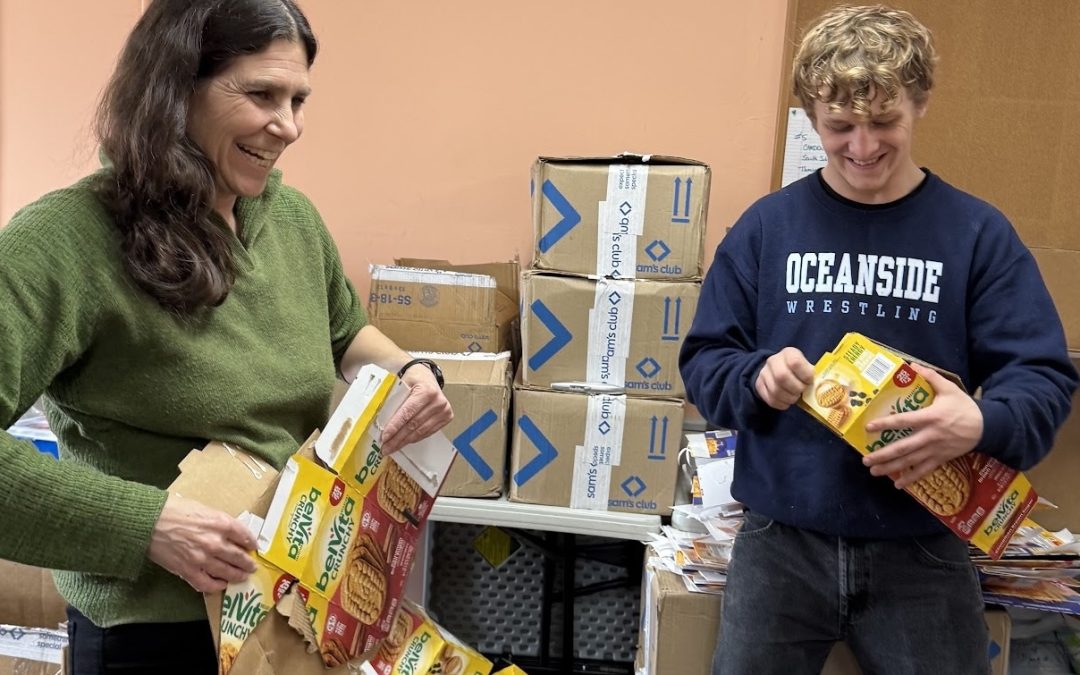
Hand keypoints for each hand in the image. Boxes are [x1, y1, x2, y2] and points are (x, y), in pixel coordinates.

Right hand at [148, 493, 257, 592]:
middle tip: (251, 566)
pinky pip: (207, 584)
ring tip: (242, 576)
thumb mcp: (203, 509)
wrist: (149, 521)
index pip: (244, 536)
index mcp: (221, 523)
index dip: (251, 543)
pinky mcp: (188, 571)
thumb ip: (218, 522)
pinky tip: (221, 585)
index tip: (253, 547)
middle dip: (247, 563)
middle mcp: (215, 542)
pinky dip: (216, 586)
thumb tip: (230, 532)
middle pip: (239, 557)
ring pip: (227, 572)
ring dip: (237, 576)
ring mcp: (202, 559)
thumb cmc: (174, 510)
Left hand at [380, 365, 452, 453]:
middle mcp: (438, 402)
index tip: (384, 437)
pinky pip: (428, 432)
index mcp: (426, 391)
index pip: (407, 413)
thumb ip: (393, 401)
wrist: (427, 376)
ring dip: (405, 441)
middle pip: (414, 425)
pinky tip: (405, 442)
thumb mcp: (400, 384)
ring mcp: (444, 410)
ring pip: (420, 431)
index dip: (395, 426)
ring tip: (392, 448)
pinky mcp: (446, 417)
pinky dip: (415, 438)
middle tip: (385, 448)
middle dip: (398, 438)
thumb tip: (380, 422)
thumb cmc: (412, 379)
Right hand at [755, 347, 814, 409]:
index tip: (810, 381)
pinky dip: (780, 404)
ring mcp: (764, 373)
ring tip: (794, 398)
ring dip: (788, 398)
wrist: (776, 370)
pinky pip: (769, 398)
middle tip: (801, 392)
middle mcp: (774, 360)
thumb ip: (812, 374)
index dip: (805, 375)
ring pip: (775, 390)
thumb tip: (821, 387)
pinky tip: (786, 402)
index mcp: (789, 353)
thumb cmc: (798, 370)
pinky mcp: (759, 385)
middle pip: (782, 376)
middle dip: (795, 388)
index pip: (795, 362)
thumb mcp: (806, 366)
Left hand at [861, 363, 982, 488]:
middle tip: (865, 460)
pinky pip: (924, 471)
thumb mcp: (949, 388)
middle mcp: (930, 436)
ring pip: (910, 462)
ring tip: (874, 471)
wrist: (987, 427)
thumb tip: (911, 364)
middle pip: (903, 448)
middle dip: (883, 455)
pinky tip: (898, 484)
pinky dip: (911, 478)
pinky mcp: (942, 459)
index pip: (904, 421)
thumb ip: (930, 377)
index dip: (885, 424)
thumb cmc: (964, 407)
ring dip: (891, 468)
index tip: (869, 428)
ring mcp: (935, 450)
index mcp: (930, 417)